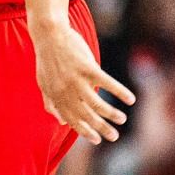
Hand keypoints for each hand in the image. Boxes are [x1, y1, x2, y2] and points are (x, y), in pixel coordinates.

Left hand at [33, 25, 134, 144]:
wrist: (49, 34)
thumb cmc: (47, 59)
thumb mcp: (43, 83)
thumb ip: (51, 102)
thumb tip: (60, 121)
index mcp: (56, 96)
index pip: (72, 119)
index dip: (84, 131)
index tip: (96, 140)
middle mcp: (66, 92)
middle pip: (87, 115)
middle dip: (102, 129)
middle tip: (114, 137)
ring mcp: (77, 80)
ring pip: (98, 104)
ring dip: (112, 114)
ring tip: (122, 120)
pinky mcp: (88, 68)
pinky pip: (107, 83)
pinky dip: (120, 92)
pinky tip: (130, 99)